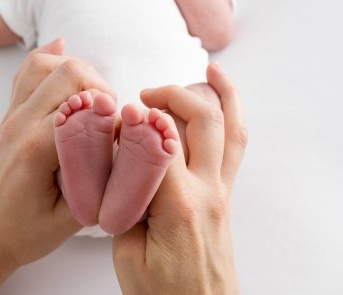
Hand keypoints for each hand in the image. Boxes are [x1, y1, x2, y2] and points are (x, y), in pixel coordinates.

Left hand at [0, 38, 114, 293]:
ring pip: (44, 65)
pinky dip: (47, 59)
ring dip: (76, 71)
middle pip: (68, 73)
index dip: (112, 116)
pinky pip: (25, 75)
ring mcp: (11, 117)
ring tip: (94, 96)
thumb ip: (101, 182)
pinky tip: (61, 51)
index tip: (122, 135)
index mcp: (36, 149)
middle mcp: (20, 124)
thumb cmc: (24, 232)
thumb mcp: (71, 217)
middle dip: (100, 87)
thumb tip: (125, 149)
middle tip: (111, 116)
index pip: (84, 106)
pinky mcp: (10, 117)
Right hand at [112, 63, 246, 293]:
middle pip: (202, 122)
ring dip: (221, 94)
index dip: (135, 122)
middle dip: (173, 96)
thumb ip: (126, 204)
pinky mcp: (224, 196)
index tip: (114, 113)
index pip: (159, 143)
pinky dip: (232, 117)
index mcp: (178, 206)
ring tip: (210, 70)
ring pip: (231, 129)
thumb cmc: (164, 293)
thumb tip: (124, 168)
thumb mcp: (128, 254)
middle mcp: (208, 192)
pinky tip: (224, 103)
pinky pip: (235, 147)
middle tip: (144, 96)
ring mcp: (222, 192)